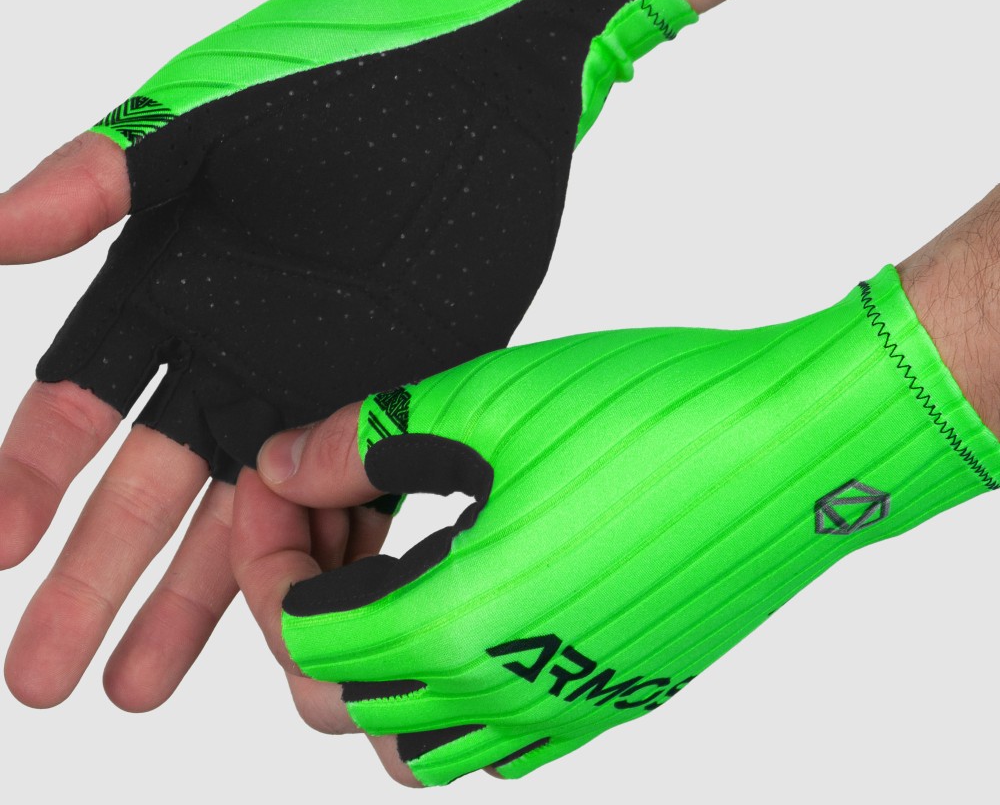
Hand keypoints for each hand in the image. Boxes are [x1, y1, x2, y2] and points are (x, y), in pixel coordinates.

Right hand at [1, 0, 704, 708]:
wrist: (485, 69)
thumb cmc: (347, 68)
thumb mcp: (213, 118)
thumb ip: (107, 175)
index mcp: (180, 281)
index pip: (83, 399)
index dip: (30, 472)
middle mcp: (241, 344)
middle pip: (154, 484)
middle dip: (97, 575)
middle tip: (47, 677)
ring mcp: (324, 372)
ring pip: (249, 506)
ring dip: (198, 597)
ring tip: (139, 689)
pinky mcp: (404, 382)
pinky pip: (354, 486)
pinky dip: (324, 552)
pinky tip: (294, 621)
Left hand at [233, 264, 998, 785]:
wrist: (805, 447)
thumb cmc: (658, 414)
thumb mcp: (488, 400)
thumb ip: (362, 442)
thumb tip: (282, 462)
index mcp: (462, 625)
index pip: (302, 631)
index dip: (267, 550)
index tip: (279, 478)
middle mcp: (510, 692)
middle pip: (344, 694)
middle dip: (308, 597)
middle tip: (332, 507)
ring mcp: (571, 705)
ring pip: (418, 738)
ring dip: (377, 660)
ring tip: (393, 559)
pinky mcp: (621, 694)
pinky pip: (500, 734)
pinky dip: (454, 684)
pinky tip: (473, 590)